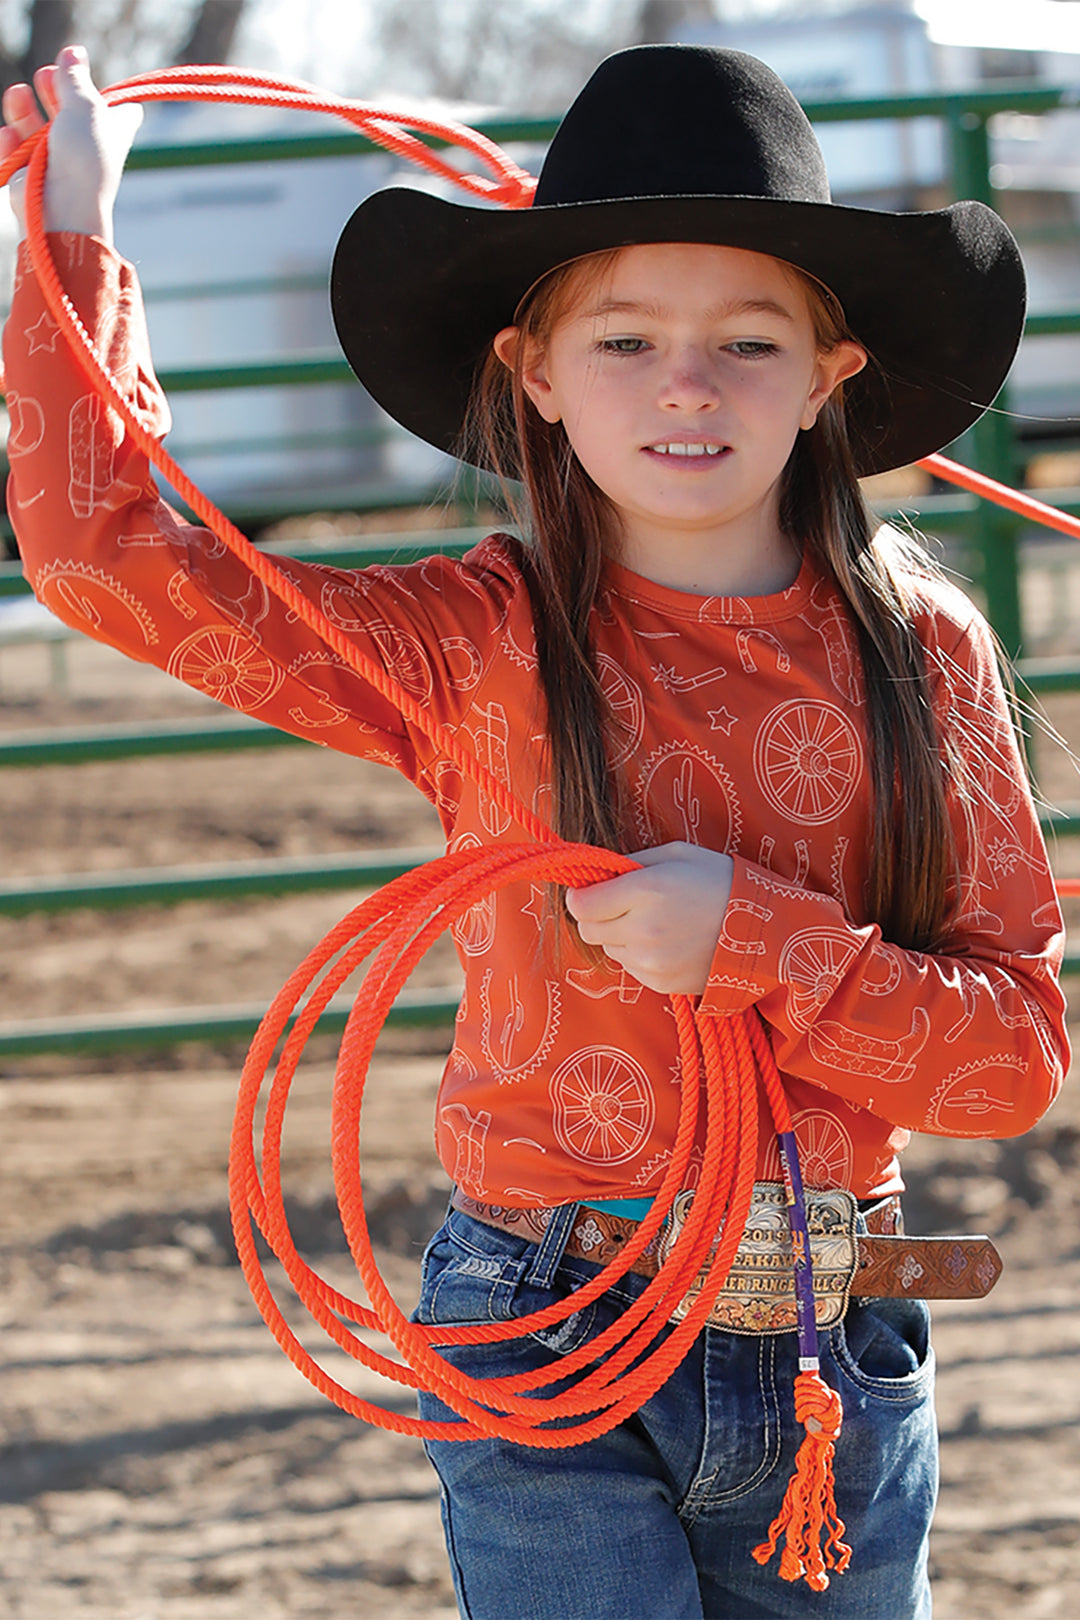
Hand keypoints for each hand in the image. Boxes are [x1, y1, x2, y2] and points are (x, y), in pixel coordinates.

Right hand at [0, 44, 141, 243]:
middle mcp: (87, 148)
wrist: (62, 209)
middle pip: (67, 109)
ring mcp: (58, 163)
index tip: (86, 78)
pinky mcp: (31, 176)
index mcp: (112, 132)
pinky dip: (10, 142)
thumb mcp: (84, 108)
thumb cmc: (82, 159)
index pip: (120, 111)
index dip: (105, 93)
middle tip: (44, 76)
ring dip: (23, 108)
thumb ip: (75, 78)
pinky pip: (16, 151)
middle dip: (52, 88)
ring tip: (18, 95)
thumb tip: (74, 52)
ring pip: (36, 126)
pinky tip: (9, 135)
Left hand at [565, 842, 733, 996]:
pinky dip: (639, 955)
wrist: (764, 928)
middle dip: (597, 916)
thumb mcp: (675, 855)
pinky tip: (667, 942)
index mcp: (645, 891)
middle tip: (620, 905)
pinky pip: (631, 968)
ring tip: (654, 923)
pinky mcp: (661, 984)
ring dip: (619, 936)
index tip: (589, 890)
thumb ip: (630, 863)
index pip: (581, 905)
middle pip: (588, 931)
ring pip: (609, 949)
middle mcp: (642, 930)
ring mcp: (651, 962)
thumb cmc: (719, 881)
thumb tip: (596, 874)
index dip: (580, 896)